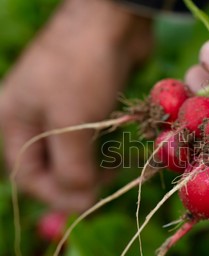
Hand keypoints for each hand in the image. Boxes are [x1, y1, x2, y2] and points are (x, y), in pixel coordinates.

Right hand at [0, 0, 150, 210]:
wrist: (112, 20)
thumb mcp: (70, 122)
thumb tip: (80, 200)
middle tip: (104, 186)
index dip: (56, 195)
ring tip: (114, 169)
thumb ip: (71, 167)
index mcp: (13, 121)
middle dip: (75, 181)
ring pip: (72, 154)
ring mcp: (60, 109)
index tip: (89, 203)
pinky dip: (102, 150)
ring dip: (91, 168)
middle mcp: (32, 117)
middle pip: (49, 166)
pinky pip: (90, 138)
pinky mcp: (86, 103)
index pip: (27, 176)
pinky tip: (117, 153)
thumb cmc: (83, 69)